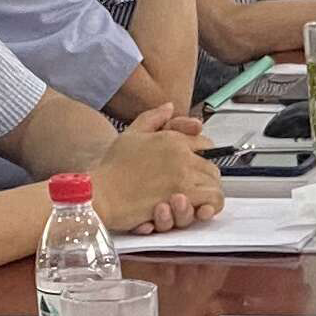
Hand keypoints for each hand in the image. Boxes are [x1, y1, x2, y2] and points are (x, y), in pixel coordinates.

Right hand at [90, 103, 222, 233]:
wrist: (100, 193)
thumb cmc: (112, 168)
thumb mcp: (130, 134)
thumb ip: (152, 118)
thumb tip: (170, 106)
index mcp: (172, 139)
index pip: (205, 143)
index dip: (202, 156)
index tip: (195, 167)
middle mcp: (181, 154)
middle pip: (212, 166)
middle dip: (206, 178)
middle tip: (196, 188)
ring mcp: (183, 176)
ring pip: (215, 184)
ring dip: (207, 193)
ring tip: (196, 201)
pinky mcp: (183, 197)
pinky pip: (211, 200)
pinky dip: (207, 206)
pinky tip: (198, 209)